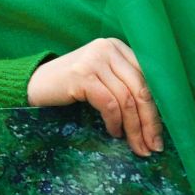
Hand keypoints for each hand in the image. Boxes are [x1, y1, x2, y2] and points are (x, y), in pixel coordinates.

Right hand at [27, 38, 162, 156]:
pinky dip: (114, 121)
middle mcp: (107, 48)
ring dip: (134, 128)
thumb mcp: (103, 80)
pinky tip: (113, 132)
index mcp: (117, 47)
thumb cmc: (71, 87)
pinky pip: (109, 103)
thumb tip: (158, 118)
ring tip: (136, 146)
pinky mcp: (82, 74)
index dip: (158, 108)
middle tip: (153, 147)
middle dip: (150, 122)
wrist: (34, 85)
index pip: (148, 79)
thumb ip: (126, 86)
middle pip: (141, 89)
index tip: (160, 135)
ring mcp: (94, 60)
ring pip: (127, 99)